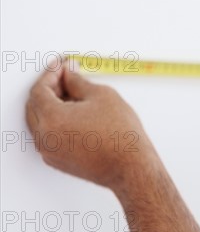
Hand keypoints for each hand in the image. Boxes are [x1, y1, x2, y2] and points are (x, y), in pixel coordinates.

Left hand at [25, 60, 158, 190]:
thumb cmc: (121, 134)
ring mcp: (49, 152)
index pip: (40, 89)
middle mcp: (45, 138)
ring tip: (73, 94)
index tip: (62, 66)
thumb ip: (78, 81)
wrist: (131, 166)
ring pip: (40, 121)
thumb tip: (69, 74)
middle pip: (35, 105)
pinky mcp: (58, 161)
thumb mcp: (101, 95)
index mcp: (51, 119)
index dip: (51, 74)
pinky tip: (75, 113)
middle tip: (67, 76)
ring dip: (52, 105)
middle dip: (50, 88)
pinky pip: (48, 135)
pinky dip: (56, 121)